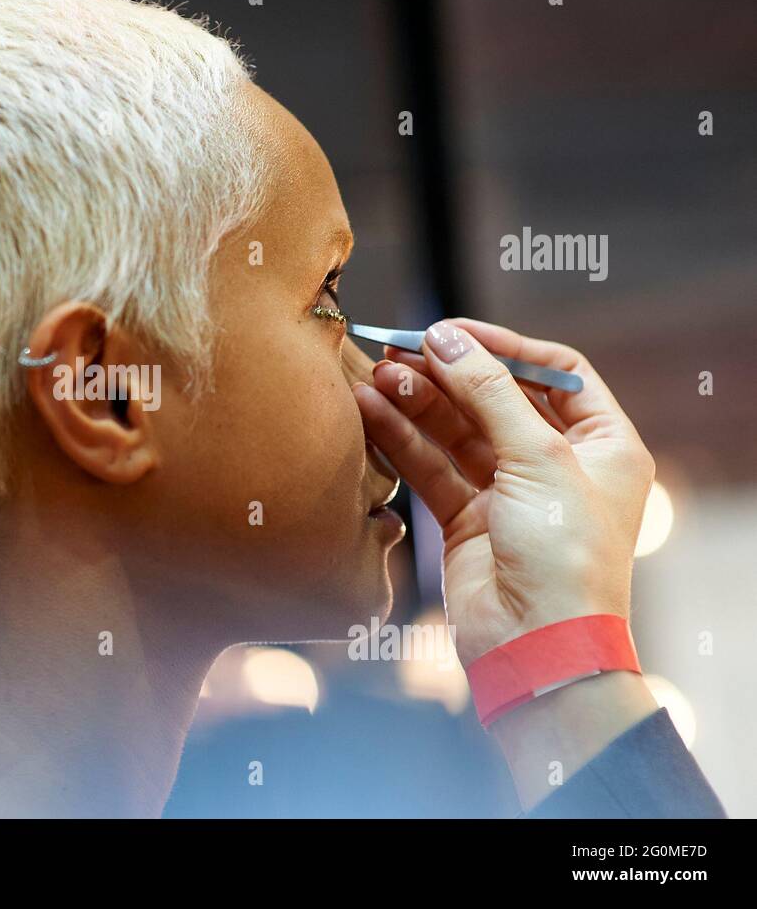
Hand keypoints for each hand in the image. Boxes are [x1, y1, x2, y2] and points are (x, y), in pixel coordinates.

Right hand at [351, 318, 653, 665]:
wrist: (536, 645)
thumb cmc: (564, 555)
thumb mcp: (538, 458)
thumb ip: (488, 392)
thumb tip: (446, 337)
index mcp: (603, 445)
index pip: (556, 372)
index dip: (503, 346)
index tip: (451, 330)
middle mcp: (559, 465)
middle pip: (496, 398)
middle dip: (448, 373)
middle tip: (397, 348)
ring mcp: (510, 493)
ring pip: (457, 431)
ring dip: (418, 402)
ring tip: (375, 376)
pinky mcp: (468, 520)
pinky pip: (432, 467)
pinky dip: (403, 439)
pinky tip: (372, 411)